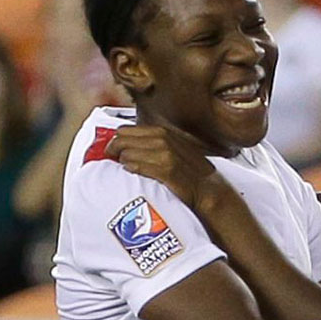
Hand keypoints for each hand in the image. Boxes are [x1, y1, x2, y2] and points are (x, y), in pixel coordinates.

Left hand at [105, 125, 226, 208]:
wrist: (208, 189)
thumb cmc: (189, 171)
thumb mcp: (173, 147)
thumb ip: (153, 143)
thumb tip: (126, 144)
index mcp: (162, 131)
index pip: (125, 130)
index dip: (116, 140)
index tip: (113, 150)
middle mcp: (162, 139)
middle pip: (121, 139)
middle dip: (113, 149)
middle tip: (112, 159)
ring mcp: (164, 154)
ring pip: (126, 153)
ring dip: (122, 161)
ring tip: (125, 168)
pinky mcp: (166, 170)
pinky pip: (137, 166)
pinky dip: (131, 169)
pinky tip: (131, 172)